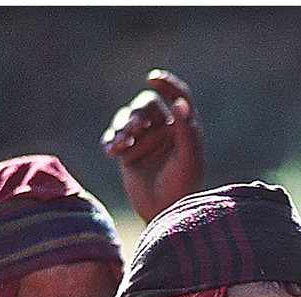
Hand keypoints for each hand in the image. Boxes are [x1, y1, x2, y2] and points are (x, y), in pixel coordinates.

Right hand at [101, 69, 202, 222]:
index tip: (153, 79)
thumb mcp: (189, 160)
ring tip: (122, 146)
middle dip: (137, 114)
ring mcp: (145, 140)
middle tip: (134, 128)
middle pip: (146, 106)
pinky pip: (114, 137)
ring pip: (127, 119)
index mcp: (184, 128)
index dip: (167, 84)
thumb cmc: (181, 188)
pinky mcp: (128, 152)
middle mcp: (164, 130)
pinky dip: (111, 141)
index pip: (178, 96)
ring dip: (122, 128)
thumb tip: (179, 102)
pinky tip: (111, 152)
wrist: (162, 213)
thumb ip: (187, 131)